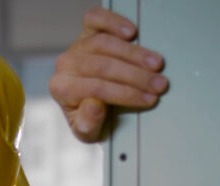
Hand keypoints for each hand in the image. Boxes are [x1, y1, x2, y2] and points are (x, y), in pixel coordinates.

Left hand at [49, 7, 168, 142]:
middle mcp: (65, 64)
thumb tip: (94, 105)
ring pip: (105, 43)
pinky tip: (132, 32)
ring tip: (156, 65)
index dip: (125, 93)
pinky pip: (96, 19)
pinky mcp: (86, 31)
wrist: (88, 101)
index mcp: (61, 88)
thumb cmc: (89, 117)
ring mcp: (76, 46)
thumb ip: (88, 124)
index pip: (96, 88)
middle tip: (159, 84)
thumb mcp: (88, 132)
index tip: (148, 99)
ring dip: (134, 54)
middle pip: (103, 65)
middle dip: (135, 76)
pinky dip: (113, 22)